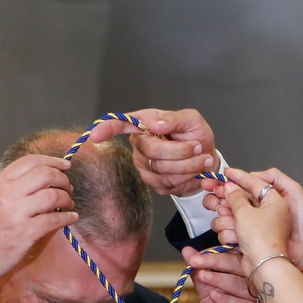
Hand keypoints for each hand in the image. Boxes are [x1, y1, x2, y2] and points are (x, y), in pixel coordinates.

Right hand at [0, 155, 76, 297]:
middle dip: (63, 179)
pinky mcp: (26, 232)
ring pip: (53, 196)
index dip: (52, 161)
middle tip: (68, 188)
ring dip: (67, 198)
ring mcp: (17, 213)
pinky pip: (55, 219)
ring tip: (68, 204)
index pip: (30, 161)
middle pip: (45, 174)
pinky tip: (71, 218)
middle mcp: (7, 194)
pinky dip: (67, 217)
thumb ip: (14, 185)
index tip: (65, 165)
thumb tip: (45, 175)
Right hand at [85, 107, 218, 197]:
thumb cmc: (196, 136)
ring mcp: (143, 165)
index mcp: (145, 124)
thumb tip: (155, 124)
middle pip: (151, 150)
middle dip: (180, 150)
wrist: (207, 161)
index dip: (107, 128)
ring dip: (188, 165)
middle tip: (198, 146)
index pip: (120, 124)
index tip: (95, 135)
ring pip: (161, 168)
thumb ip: (174, 119)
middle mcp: (140, 144)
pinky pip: (166, 182)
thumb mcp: (192, 120)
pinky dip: (186, 177)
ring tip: (202, 158)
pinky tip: (194, 171)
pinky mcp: (152, 182)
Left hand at [184, 247, 268, 302]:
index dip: (216, 253)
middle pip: (241, 266)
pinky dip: (228, 301)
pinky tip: (214, 296)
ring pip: (243, 285)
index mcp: (250, 272)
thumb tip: (186, 250)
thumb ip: (199, 270)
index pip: (236, 255)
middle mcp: (260, 283)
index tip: (195, 255)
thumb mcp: (206, 290)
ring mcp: (263, 301)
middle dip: (216, 262)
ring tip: (203, 277)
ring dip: (220, 280)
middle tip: (196, 262)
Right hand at [219, 168, 294, 268]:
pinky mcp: (252, 238)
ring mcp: (260, 226)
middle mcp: (270, 212)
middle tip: (215, 194)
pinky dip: (231, 232)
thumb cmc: (263, 240)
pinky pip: (235, 228)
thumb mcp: (246, 212)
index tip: (226, 172)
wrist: (265, 268)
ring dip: (228, 219)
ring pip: (236, 214)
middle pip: (242, 199)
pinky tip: (233, 237)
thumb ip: (235, 196)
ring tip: (230, 224)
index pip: (255, 182)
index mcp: (275, 201)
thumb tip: (230, 187)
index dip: (239, 176)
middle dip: (228, 201)